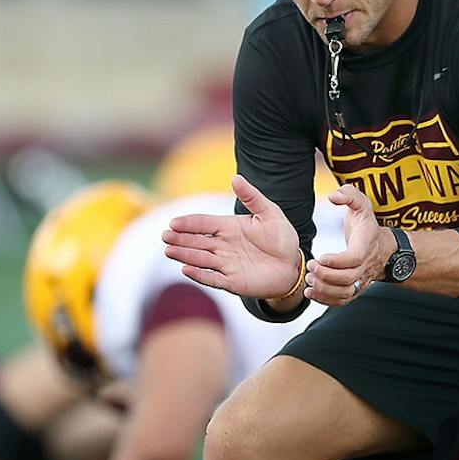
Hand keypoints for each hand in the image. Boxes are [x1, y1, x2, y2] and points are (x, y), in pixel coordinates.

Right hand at [161, 175, 303, 300]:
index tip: (174, 222)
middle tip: (165, 236)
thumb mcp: (270, 213)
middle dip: (180, 239)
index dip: (188, 223)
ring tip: (169, 251)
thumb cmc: (281, 238)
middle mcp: (223, 245)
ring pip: (201, 259)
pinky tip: (186, 270)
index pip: (203, 224)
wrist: (293, 266)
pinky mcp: (232, 281)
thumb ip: (252, 197)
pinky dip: (200, 274)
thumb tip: (235, 177)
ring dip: (185, 255)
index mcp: (228, 227)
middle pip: (197, 241)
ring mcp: (226, 264)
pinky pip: (213, 278)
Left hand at [306, 184, 385, 306]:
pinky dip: (326, 300)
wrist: (384, 248)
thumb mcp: (362, 203)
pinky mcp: (356, 288)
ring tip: (310, 280)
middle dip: (326, 275)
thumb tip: (333, 196)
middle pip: (348, 278)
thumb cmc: (367, 224)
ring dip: (325, 290)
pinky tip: (312, 292)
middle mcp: (366, 264)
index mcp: (366, 243)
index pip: (355, 258)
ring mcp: (362, 279)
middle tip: (311, 266)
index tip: (321, 257)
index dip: (337, 261)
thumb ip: (348, 194)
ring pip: (346, 293)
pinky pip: (343, 301)